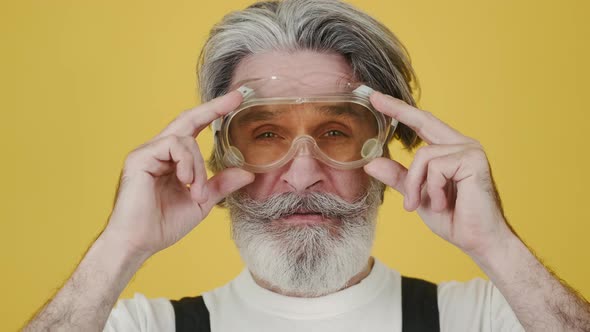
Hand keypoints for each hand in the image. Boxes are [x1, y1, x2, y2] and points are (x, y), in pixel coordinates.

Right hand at [103, 90, 253, 258]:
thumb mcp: (201, 202)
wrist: (137, 243)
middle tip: (237, 97)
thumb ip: (220, 185)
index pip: (194, 129)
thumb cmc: (163, 224)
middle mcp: (158, 151)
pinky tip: (186, 181)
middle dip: (213, 107)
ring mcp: (147, 152)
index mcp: (171, 159)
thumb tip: (247, 173)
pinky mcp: (140, 158)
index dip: (213, 113)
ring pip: (185, 139)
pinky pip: (172, 146)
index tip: (236, 101)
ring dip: (198, 166)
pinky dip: (187, 163)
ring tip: (198, 191)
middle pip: (187, 119)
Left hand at [364, 92, 512, 257]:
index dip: (401, 110)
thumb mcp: (418, 195)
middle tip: (373, 98)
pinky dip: (433, 189)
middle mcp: (462, 144)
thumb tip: (371, 164)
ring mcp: (469, 150)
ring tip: (424, 204)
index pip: (423, 124)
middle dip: (398, 110)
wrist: (479, 241)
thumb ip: (399, 177)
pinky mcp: (473, 160)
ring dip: (416, 185)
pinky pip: (435, 167)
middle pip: (424, 121)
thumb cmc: (453, 219)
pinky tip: (445, 203)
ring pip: (422, 156)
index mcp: (450, 150)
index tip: (377, 98)